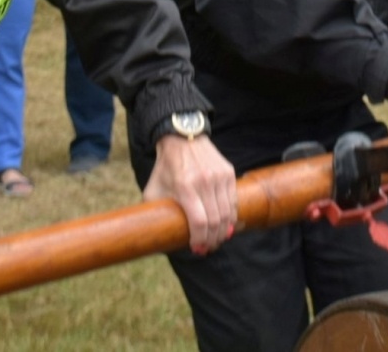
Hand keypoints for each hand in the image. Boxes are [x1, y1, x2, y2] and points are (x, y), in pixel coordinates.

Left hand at [143, 133, 237, 252]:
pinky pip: (233, 201)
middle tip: (208, 248)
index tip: (197, 249)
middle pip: (216, 220)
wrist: (182, 138)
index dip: (200, 239)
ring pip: (228, 213)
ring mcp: (219, 176)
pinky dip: (231, 217)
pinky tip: (225, 226)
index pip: (199, 221)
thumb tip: (156, 236)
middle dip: (213, 239)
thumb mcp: (153, 189)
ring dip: (223, 231)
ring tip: (217, 239)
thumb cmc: (166, 167)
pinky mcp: (228, 172)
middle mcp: (205, 181)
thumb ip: (155, 211)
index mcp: (185, 187)